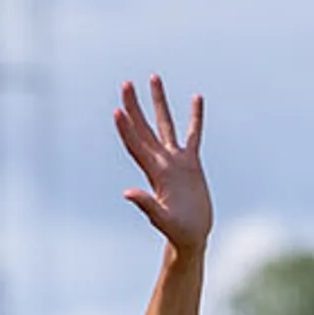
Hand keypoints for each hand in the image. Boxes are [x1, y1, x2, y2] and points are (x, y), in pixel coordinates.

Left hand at [114, 76, 209, 249]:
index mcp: (155, 174)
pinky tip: (196, 97)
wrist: (191, 237)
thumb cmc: (178, 233)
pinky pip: (193, 134)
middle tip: (125, 84)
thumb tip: (127, 193)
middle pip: (145, 128)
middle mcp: (162, 162)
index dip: (127, 129)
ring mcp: (176, 161)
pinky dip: (195, 116)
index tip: (117, 109)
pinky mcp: (191, 163)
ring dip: (159, 102)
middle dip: (134, 106)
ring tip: (153, 78)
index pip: (136, 145)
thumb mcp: (163, 221)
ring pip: (166, 124)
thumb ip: (147, 206)